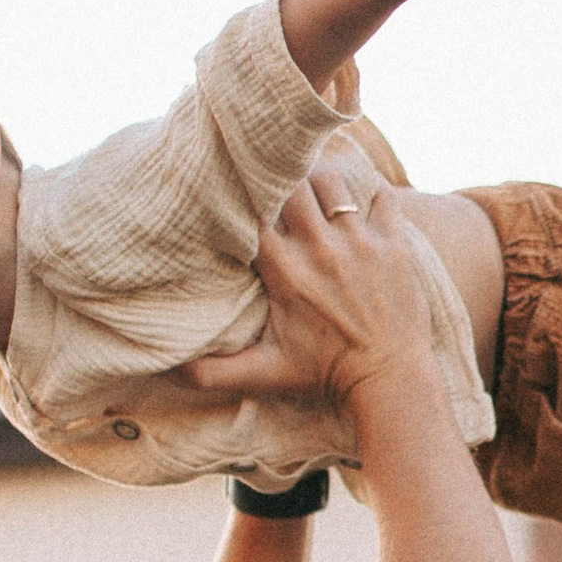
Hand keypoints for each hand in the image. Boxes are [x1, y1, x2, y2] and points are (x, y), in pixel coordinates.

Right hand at [184, 176, 434, 407]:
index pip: (253, 213)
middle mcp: (320, 248)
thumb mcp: (264, 373)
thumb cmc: (324, 374)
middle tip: (276, 186)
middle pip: (291, 184)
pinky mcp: (393, 244)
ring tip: (312, 192)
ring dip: (319, 182)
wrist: (388, 381)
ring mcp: (360, 242)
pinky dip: (370, 195)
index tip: (237, 198)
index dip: (242, 200)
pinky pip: (382, 197)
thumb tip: (167, 371)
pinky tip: (358, 207)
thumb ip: (212, 373)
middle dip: (280, 180)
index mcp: (285, 271)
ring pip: (332, 182)